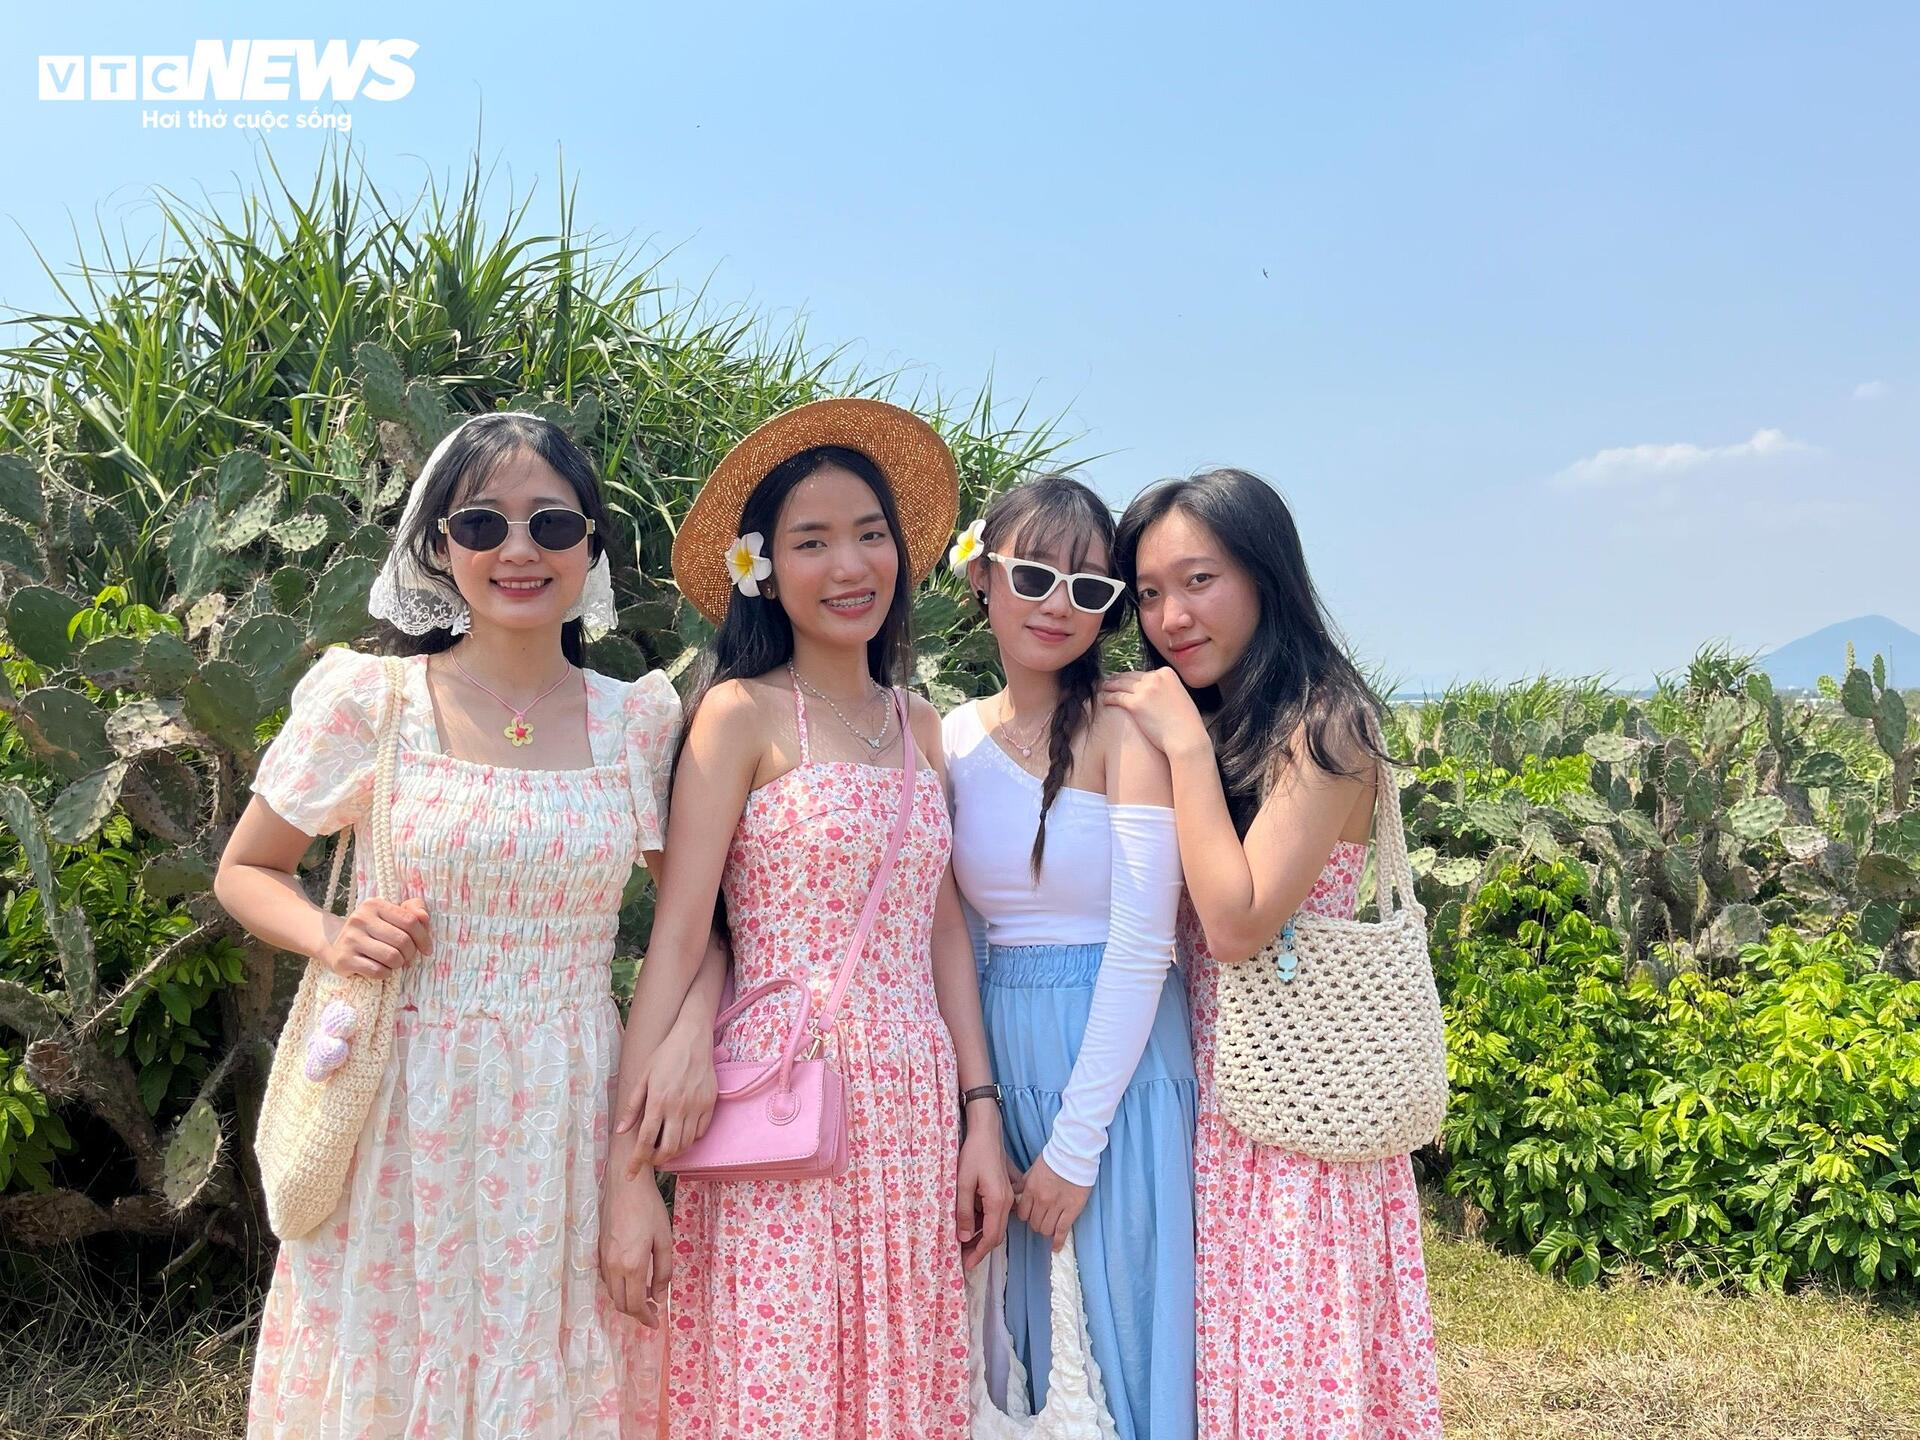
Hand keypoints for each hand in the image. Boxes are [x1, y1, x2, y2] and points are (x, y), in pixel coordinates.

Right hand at [316, 897, 430, 979]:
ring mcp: (350, 939)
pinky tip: (382, 969)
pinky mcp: (343, 959)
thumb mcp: (391, 915)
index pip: (410, 921)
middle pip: (402, 941)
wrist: (335, 944)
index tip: (427, 950)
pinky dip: (386, 973)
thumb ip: (412, 910)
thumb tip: (424, 917)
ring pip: (392, 957)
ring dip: (399, 964)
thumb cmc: (373, 930)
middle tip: (407, 958)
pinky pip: (377, 971)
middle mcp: (360, 919)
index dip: (423, 938)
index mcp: (374, 904)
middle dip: (411, 953)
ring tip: (394, 963)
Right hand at [599, 1165, 672, 1325]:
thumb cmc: (649, 1209)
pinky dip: (618, 1288)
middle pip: (621, 1304)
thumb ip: (663, 1272)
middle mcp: (613, 1266)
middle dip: (637, 1313)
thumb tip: (659, 1297)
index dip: (646, 1318)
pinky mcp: (599, 1250)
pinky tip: (632, 1281)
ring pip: (612, 1293)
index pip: (636, 1305)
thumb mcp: (664, 1240)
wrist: (625, 1185)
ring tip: (645, 1298)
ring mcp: (603, 1259)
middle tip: (653, 1312)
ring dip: (627, 1301)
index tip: (656, 1323)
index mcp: (632, 1266)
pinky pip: (607, 1280)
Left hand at [615, 1017, 718, 1174]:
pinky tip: (682, 1133)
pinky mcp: (710, 1104)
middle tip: (651, 1159)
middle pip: (669, 1148)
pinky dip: (691, 1139)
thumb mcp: (642, 1077)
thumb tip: (621, 1132)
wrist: (693, 1039)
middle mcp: (678, 1107)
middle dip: (657, 1160)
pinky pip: (701, 1132)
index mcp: (658, 1101)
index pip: (645, 1140)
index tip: (630, 1175)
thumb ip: (632, 1107)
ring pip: (686, 1143)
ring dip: (674, 1152)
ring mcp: (697, 1106)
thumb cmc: (664, 1056)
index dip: (637, 1161)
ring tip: (665, 1148)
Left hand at [956, 1109, 1013, 1270]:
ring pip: (995, 1226)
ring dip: (981, 1237)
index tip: (966, 1265)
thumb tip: (964, 1238)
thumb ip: (964, 1212)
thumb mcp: (963, 1183)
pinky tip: (970, 1226)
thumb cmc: (974, 1155)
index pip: (991, 1237)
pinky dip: (983, 1224)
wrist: (987, 1133)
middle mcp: (1007, 1203)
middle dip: (980, 1249)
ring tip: (963, 1246)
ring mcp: (1007, 1197)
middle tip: (962, 1259)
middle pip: (995, 1235)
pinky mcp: (1003, 1192)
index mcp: (998, 1202)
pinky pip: (994, 1215)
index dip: (979, 1253)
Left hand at [1015, 1154, 1092, 1252]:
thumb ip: (1023, 1183)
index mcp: (1030, 1190)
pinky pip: (1062, 1231)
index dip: (1026, 1216)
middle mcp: (1041, 1201)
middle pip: (1034, 1223)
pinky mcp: (1072, 1210)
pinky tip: (1056, 1247)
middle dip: (1036, 1223)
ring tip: (1051, 1225)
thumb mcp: (1033, 1169)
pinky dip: (1058, 1242)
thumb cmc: (1054, 1159)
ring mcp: (1057, 1207)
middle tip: (1042, 1219)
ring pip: (1046, 1229)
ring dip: (1047, 1229)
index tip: (1031, 1215)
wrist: (1074, 1155)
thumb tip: (1014, 1192)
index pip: (1023, 1214)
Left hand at [1100, 670, 1208, 758]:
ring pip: (1121, 684)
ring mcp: (1144, 690)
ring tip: (1103, 688)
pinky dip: (1108, 697)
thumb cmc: (1186, 723)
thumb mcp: (1180, 697)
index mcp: (1167, 673)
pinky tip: (1103, 699)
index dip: (1134, 677)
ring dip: (1110, 685)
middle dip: (1119, 678)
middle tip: (1110, 680)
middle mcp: (1155, 678)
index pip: (1146, 673)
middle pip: (1131, 676)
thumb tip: (1157, 693)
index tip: (1126, 679)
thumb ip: (1168, 690)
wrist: (1186, 737)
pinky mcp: (1135, 704)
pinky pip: (1117, 697)